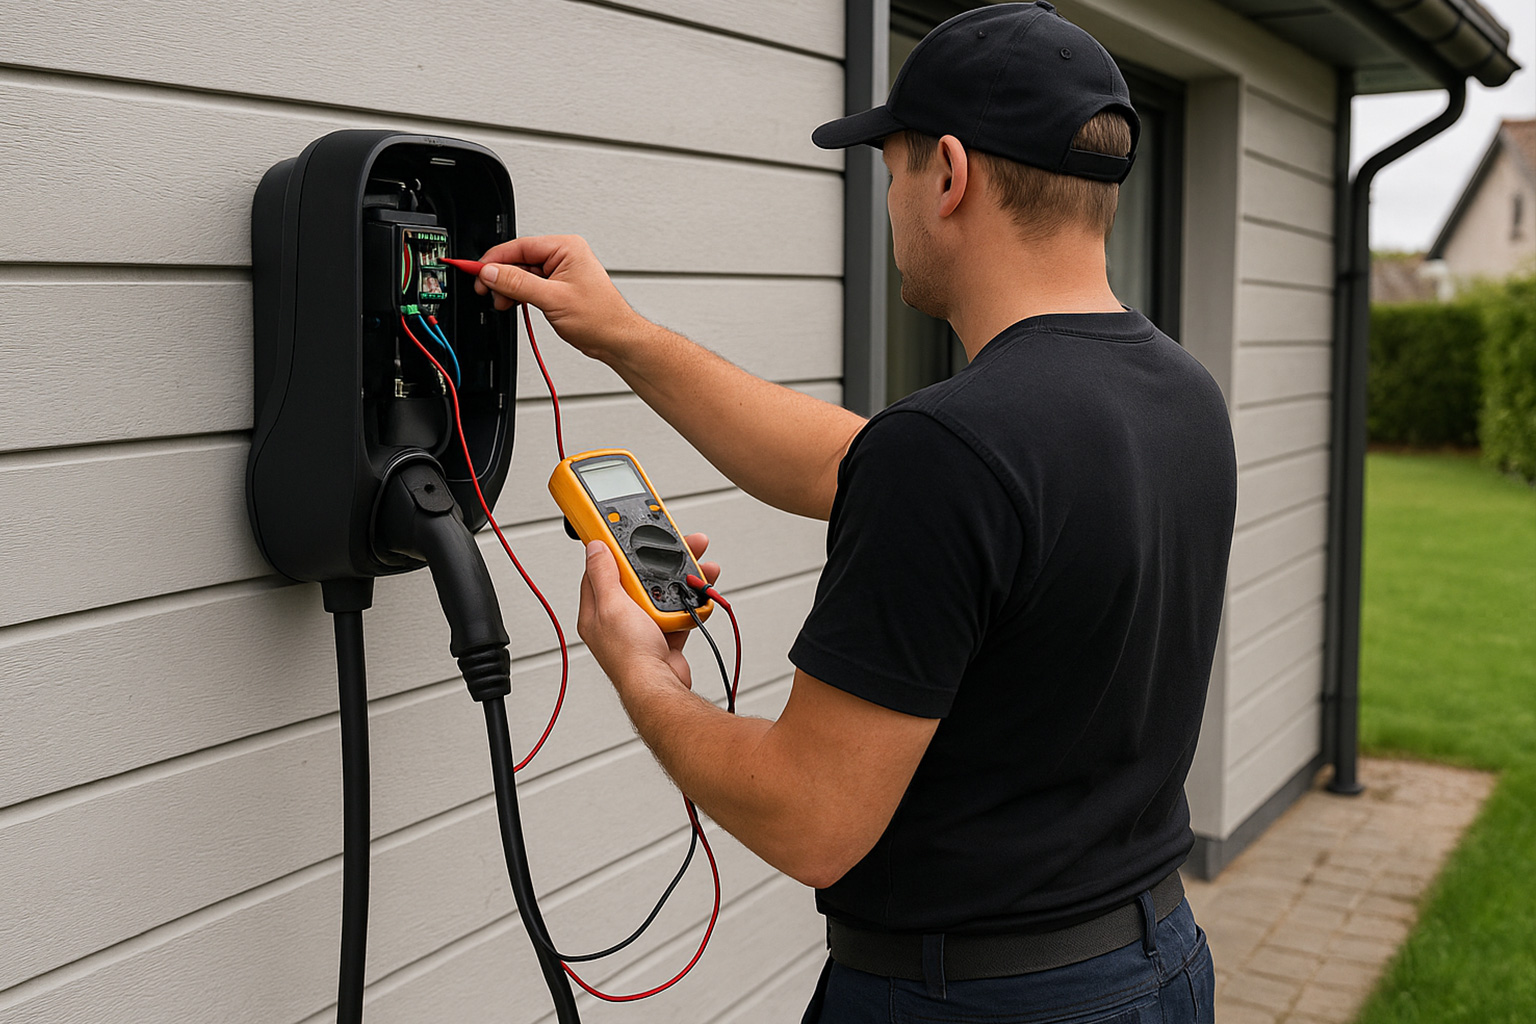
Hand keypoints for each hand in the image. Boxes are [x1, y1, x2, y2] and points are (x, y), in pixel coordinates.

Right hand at [475, 235, 647, 360]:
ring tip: (503, 303)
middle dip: (501, 277)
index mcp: (566, 248)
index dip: (494, 260)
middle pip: (518, 260)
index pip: (520, 246)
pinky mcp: (557, 287)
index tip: (475, 270)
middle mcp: (563, 255)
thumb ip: (518, 284)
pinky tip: (513, 303)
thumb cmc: (601, 318)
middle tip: (486, 292)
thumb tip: (492, 272)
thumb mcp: (553, 299)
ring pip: (521, 274)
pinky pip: (530, 285)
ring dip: (509, 289)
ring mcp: (560, 271)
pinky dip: (518, 295)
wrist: (616, 340)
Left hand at [577, 533, 721, 695]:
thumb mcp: (612, 606)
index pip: (600, 570)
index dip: (614, 550)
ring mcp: (641, 628)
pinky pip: (678, 611)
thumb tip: (593, 548)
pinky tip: (699, 594)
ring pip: (661, 592)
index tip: (626, 533)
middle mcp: (617, 619)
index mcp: (597, 611)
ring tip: (697, 568)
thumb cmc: (630, 656)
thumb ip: (603, 575)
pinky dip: (691, 602)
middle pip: (637, 578)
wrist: (659, 688)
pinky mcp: (663, 637)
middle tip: (674, 546)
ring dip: (681, 579)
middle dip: (657, 561)